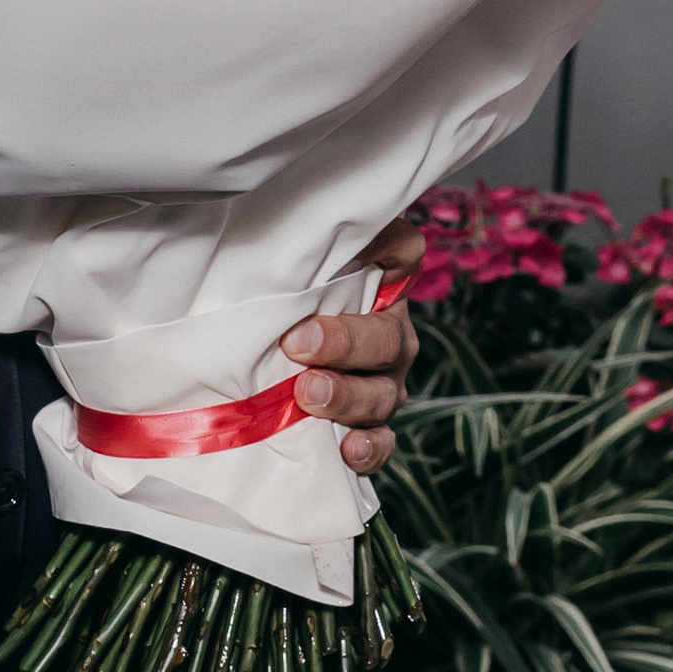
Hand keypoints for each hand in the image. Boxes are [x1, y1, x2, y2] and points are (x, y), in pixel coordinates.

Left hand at [280, 218, 422, 474]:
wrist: (270, 358)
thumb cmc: (277, 302)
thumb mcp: (286, 269)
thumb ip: (294, 246)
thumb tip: (278, 222)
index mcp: (378, 282)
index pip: (402, 251)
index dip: (388, 248)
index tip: (360, 250)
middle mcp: (389, 330)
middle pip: (386, 335)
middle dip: (344, 342)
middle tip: (298, 344)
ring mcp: (384, 381)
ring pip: (383, 391)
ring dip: (347, 395)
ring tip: (309, 394)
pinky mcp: (371, 425)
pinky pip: (382, 441)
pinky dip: (368, 447)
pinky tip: (347, 449)